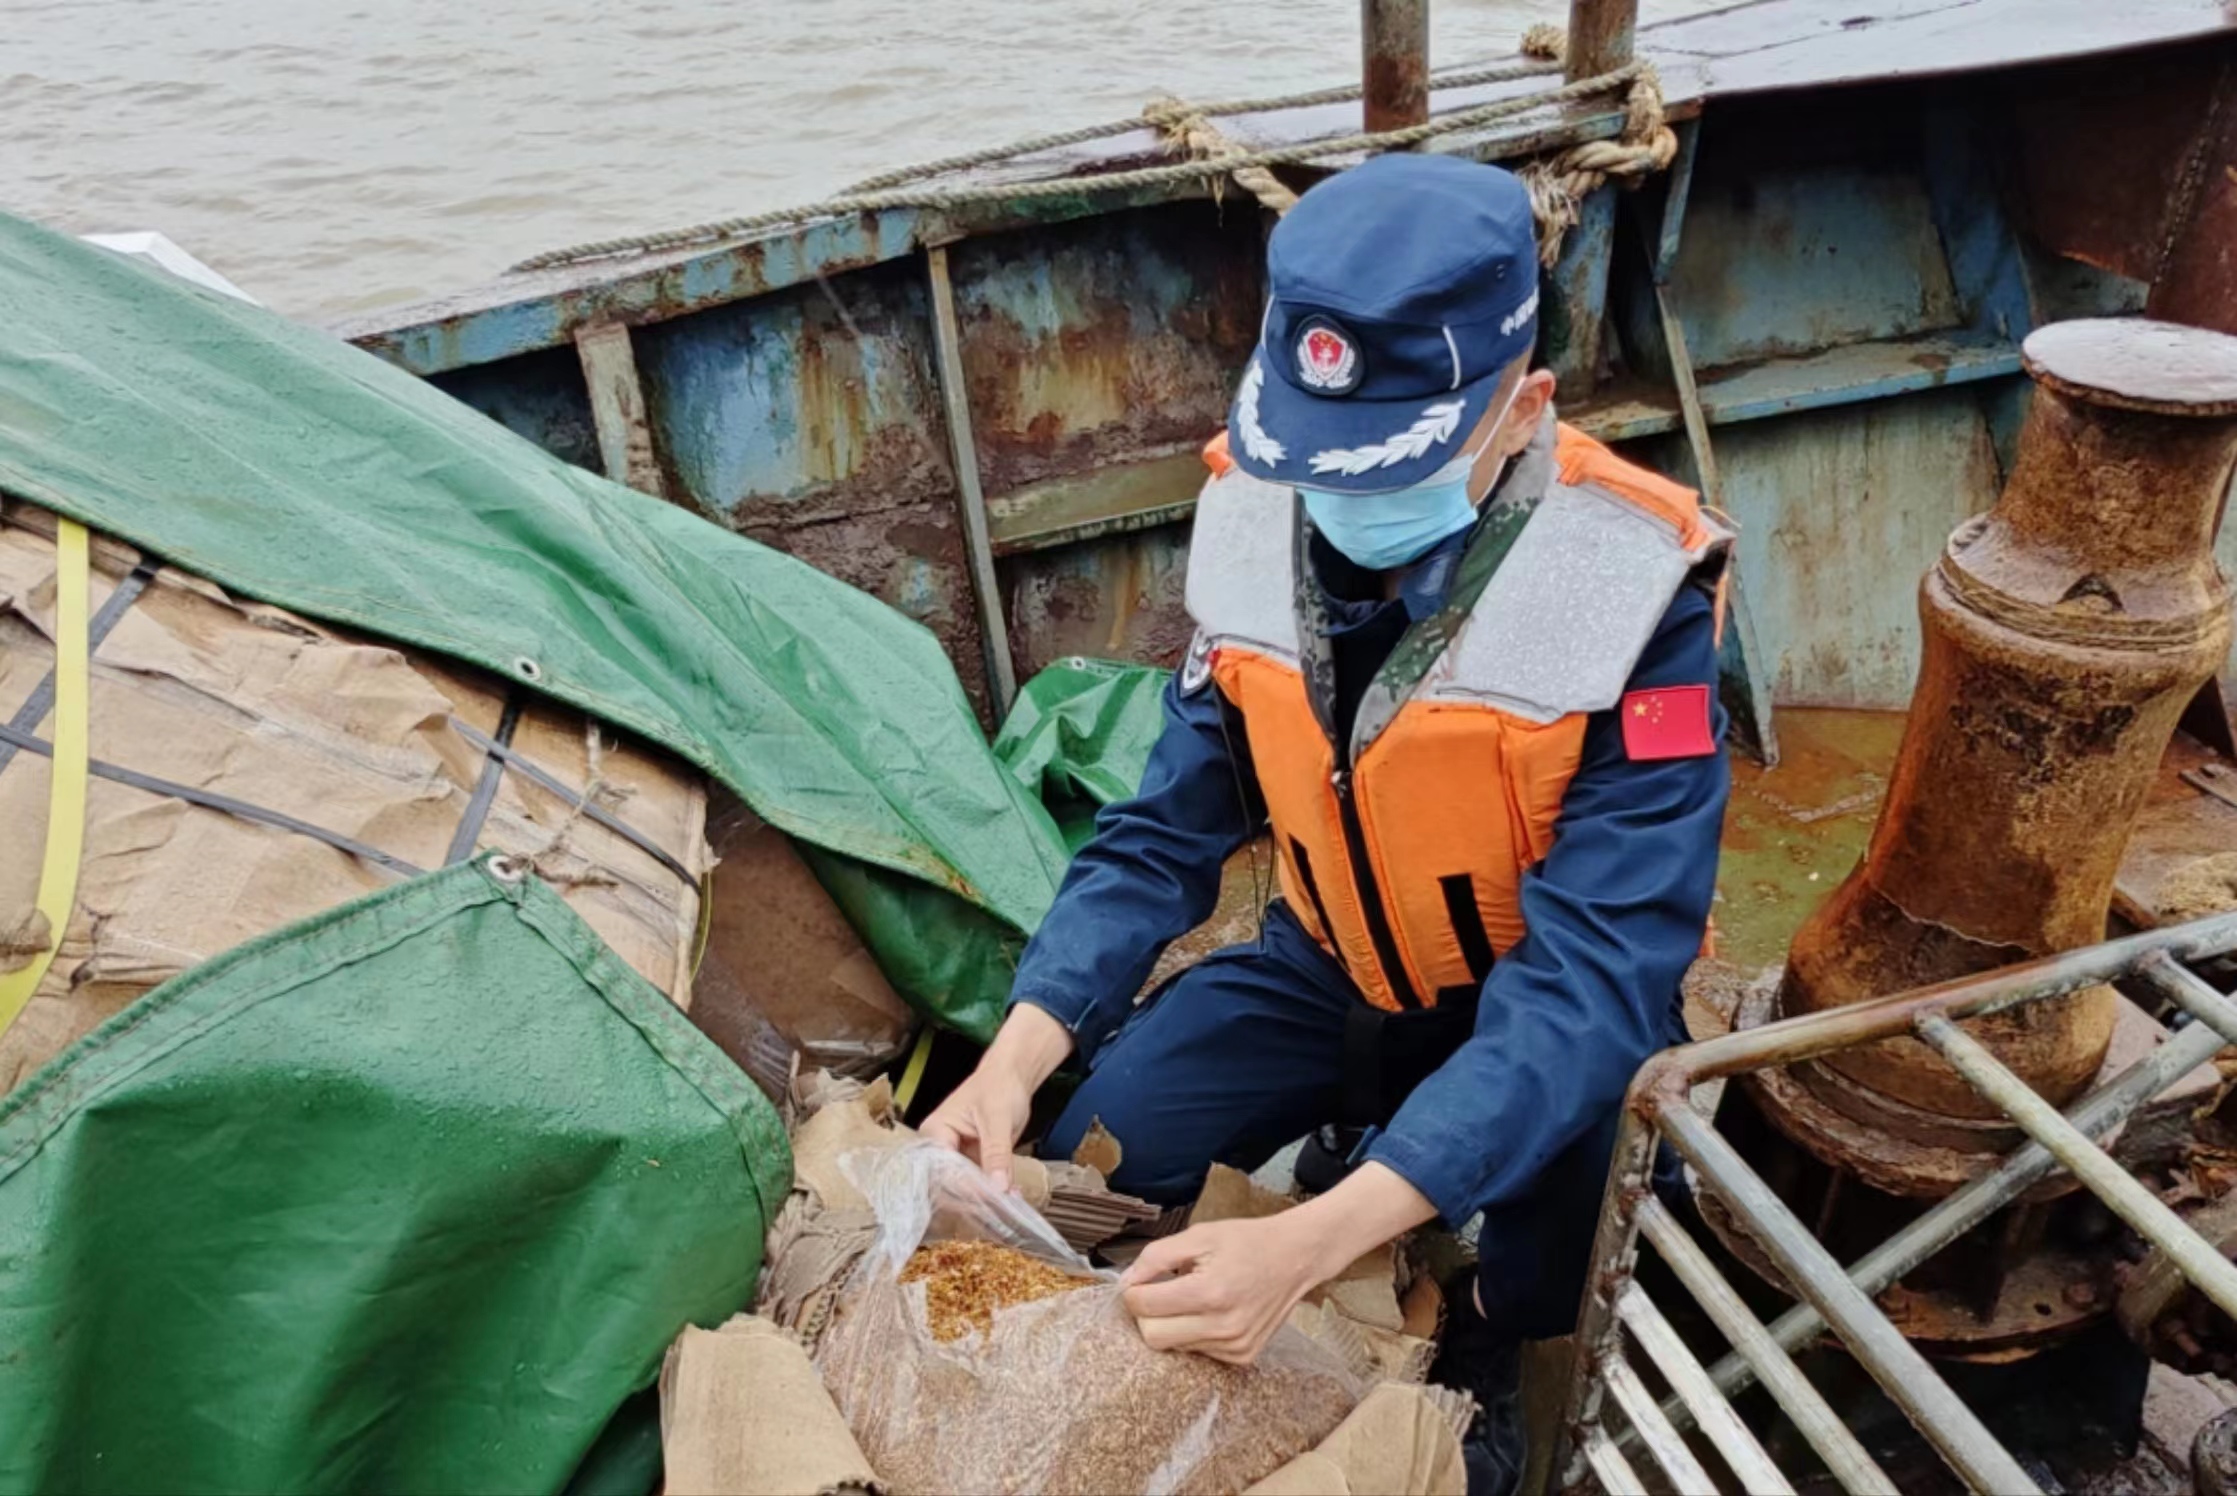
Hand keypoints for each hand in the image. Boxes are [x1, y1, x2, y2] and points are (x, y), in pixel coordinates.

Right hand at [919, 1003, 1072, 1190]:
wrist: (1011, 1077)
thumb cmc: (998, 1086)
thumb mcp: (998, 1119)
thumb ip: (997, 1153)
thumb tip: (999, 1187)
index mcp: (935, 1132)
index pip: (944, 1170)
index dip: (965, 1188)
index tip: (991, 1200)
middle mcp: (940, 1148)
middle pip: (950, 1185)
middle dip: (977, 1198)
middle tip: (1005, 1206)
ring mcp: (955, 1158)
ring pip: (965, 1189)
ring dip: (987, 1199)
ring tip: (1012, 1203)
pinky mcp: (971, 1163)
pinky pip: (980, 1184)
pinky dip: (995, 1192)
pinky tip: (1013, 1196)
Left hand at [1119, 1161, 1438, 1364]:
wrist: (1297, 1257)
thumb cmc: (1246, 1241)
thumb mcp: (1198, 1235)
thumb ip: (1156, 1257)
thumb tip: (1126, 1283)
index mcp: (1210, 1292)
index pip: (1144, 1307)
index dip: (1134, 1291)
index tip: (1140, 1280)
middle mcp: (1224, 1327)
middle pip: (1154, 1337)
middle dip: (1148, 1314)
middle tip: (1160, 1291)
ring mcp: (1235, 1347)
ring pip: (1175, 1347)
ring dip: (1172, 1324)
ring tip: (1193, 1297)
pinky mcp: (1243, 1357)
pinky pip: (1198, 1352)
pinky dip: (1194, 1333)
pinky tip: (1212, 1311)